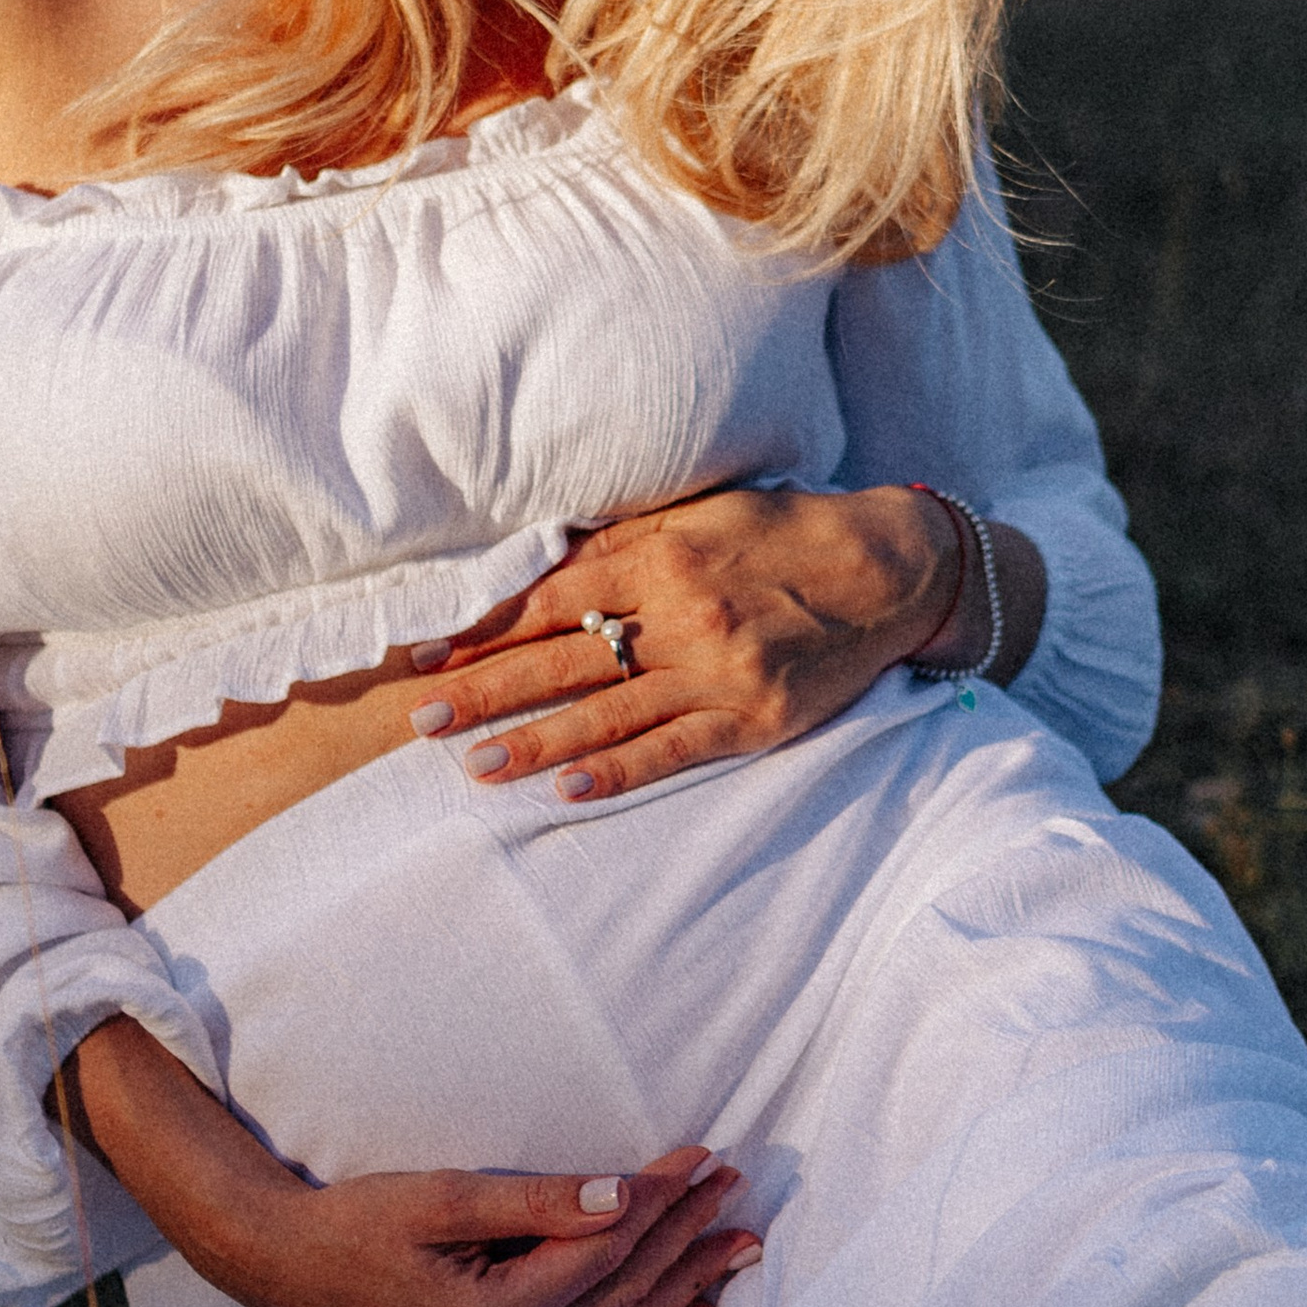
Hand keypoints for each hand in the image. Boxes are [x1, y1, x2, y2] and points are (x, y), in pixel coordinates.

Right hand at [64, 1021, 758, 1306]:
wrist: (287, 1269)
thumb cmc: (357, 1222)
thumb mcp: (441, 1196)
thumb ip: (535, 1202)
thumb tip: (619, 1196)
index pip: (606, 1248)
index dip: (660, 1198)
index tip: (704, 1154)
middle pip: (624, 1290)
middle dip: (686, 1236)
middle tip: (740, 1189)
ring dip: (684, 1284)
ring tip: (742, 1251)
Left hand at [404, 483, 965, 802]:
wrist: (886, 570)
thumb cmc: (780, 534)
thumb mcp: (697, 516)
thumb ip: (621, 548)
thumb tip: (538, 570)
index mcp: (660, 559)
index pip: (549, 602)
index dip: (483, 631)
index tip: (428, 656)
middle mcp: (682, 616)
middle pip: (563, 662)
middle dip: (485, 693)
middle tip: (420, 721)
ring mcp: (717, 673)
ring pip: (608, 714)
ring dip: (535, 743)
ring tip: (476, 767)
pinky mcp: (753, 719)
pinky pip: (674, 750)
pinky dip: (619, 772)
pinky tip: (568, 790)